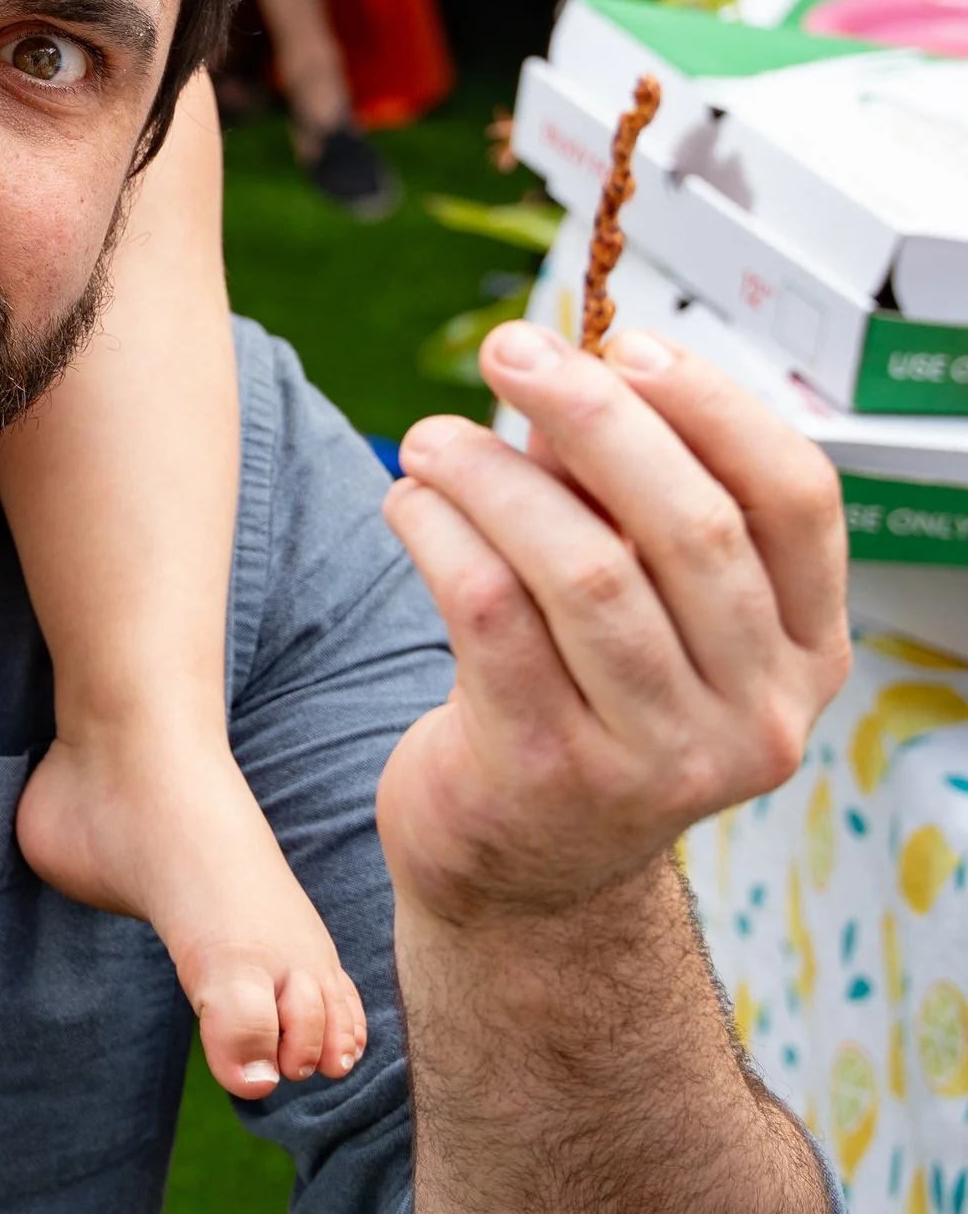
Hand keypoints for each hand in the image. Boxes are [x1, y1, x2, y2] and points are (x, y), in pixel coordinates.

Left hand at [376, 324, 848, 930]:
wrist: (524, 870)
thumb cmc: (586, 699)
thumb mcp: (646, 603)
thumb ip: (628, 498)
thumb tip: (572, 365)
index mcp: (803, 651)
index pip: (798, 499)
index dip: (713, 404)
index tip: (626, 343)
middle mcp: (755, 715)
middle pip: (691, 526)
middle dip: (592, 414)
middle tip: (509, 350)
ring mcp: (658, 759)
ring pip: (584, 572)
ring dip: (493, 475)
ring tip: (431, 438)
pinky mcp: (547, 775)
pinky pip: (489, 614)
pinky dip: (440, 534)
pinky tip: (409, 504)